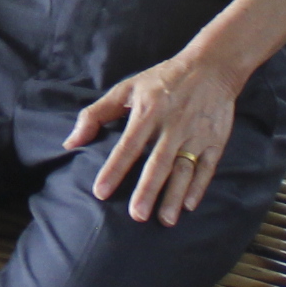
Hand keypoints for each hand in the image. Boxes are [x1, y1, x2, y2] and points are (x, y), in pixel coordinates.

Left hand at [65, 45, 248, 223]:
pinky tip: (189, 204)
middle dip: (147, 190)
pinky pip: (207, 167)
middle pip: (158, 162)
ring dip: (174, 195)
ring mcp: (195, 134)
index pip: (128, 145)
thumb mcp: (127, 89)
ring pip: (184, 169)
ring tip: (165, 220)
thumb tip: (70, 142)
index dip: (114, 169)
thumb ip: (95, 115)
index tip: (101, 192)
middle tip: (137, 216)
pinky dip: (199, 186)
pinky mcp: (215, 140)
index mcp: (148, 111)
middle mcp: (172, 124)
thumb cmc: (162, 80)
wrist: (211, 66)